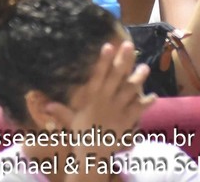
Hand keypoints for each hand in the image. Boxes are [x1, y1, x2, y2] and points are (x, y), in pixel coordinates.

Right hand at [42, 40, 154, 157]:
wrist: (92, 153)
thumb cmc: (82, 134)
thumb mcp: (71, 120)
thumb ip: (61, 110)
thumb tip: (45, 105)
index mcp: (92, 97)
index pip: (97, 75)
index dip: (103, 60)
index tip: (108, 45)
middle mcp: (105, 100)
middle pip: (115, 77)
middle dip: (122, 61)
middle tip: (128, 46)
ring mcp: (117, 109)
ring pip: (129, 90)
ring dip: (138, 79)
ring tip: (145, 67)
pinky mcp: (127, 120)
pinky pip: (138, 109)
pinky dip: (146, 103)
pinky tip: (154, 96)